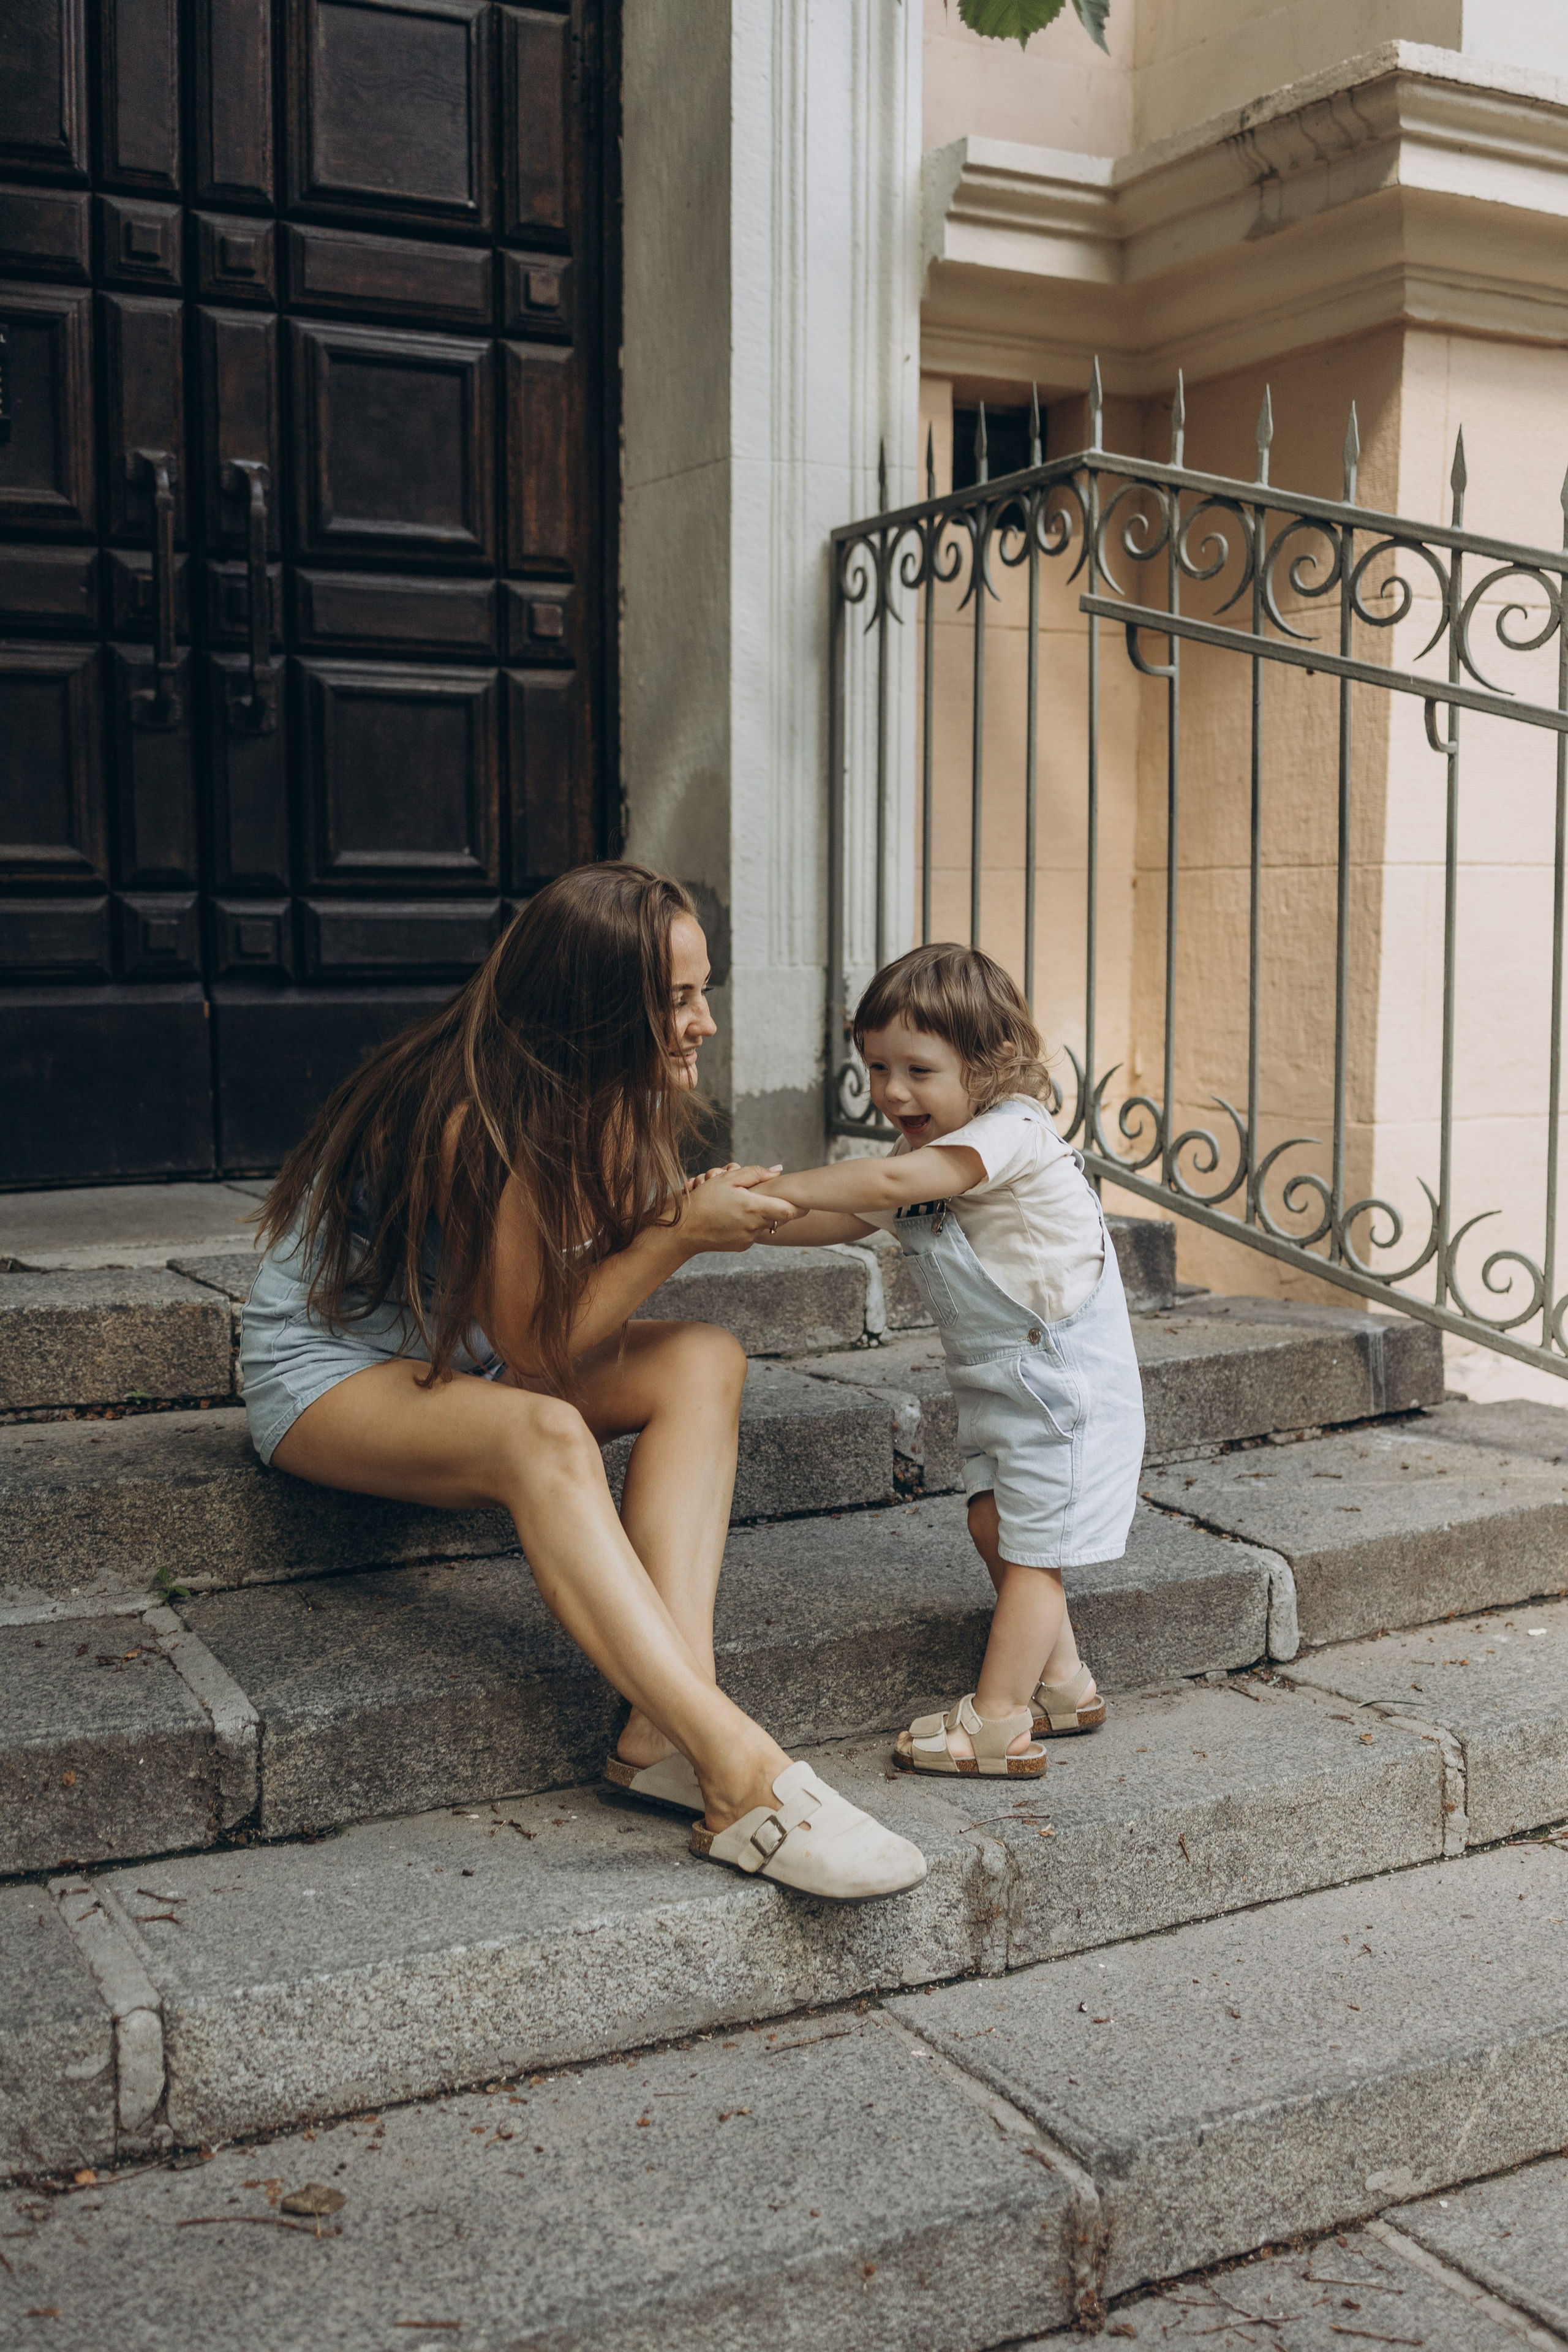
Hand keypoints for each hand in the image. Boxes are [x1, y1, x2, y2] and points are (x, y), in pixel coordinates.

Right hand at [678, 1165, 800, 1253]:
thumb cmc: (703, 1201)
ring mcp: (749, 1238)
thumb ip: (755, 1173)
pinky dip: (750, 1223)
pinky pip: (754, 1232)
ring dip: (761, 1214)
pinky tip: (734, 1216)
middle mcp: (755, 1226)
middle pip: (780, 1217)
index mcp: (754, 1208)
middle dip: (775, 1205)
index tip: (803, 1199)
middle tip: (764, 1195)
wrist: (683, 1230)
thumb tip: (778, 1170)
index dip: (800, 1205)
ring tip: (743, 1204)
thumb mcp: (727, 1180)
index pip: (790, 1211)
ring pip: (766, 1224)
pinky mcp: (742, 1246)